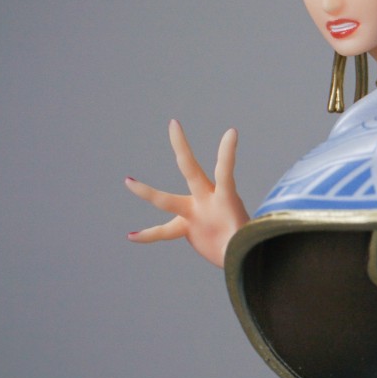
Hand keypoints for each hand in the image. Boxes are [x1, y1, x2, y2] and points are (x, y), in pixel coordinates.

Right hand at [126, 120, 248, 268]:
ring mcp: (195, 211)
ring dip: (147, 192)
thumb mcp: (245, 239)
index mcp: (225, 198)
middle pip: (190, 170)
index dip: (226, 153)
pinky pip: (162, 230)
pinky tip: (132, 236)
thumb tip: (233, 249)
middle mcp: (208, 199)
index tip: (231, 132)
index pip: (224, 171)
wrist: (240, 253)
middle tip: (174, 124)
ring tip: (128, 181)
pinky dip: (148, 235)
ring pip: (167, 201)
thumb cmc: (248, 243)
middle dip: (182, 147)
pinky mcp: (186, 226)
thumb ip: (236, 239)